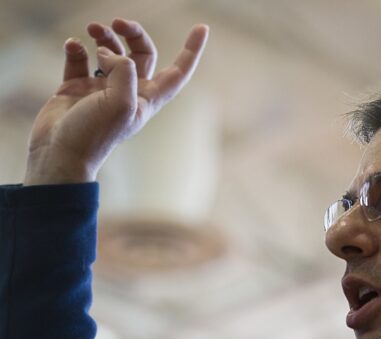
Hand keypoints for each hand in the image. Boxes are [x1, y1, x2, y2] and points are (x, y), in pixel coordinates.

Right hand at [24, 18, 208, 185]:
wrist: (58, 153)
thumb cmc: (93, 136)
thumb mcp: (120, 104)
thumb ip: (124, 73)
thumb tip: (111, 54)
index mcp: (147, 99)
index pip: (178, 72)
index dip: (191, 50)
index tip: (202, 27)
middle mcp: (128, 92)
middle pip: (141, 54)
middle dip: (133, 34)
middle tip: (117, 23)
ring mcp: (101, 89)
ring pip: (110, 52)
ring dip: (104, 37)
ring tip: (94, 30)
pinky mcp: (76, 87)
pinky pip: (80, 59)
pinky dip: (77, 47)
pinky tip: (73, 45)